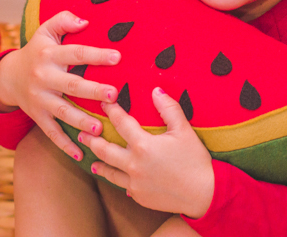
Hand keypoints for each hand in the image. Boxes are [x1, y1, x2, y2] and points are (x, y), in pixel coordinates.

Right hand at [0, 11, 120, 159]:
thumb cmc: (38, 50)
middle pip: (71, 86)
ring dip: (80, 121)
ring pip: (62, 113)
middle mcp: (44, 78)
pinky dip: (65, 145)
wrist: (8, 76)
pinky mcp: (38, 117)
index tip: (117, 56)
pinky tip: (81, 155)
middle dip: (92, 91)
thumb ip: (64, 21)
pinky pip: (52, 133)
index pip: (76, 54)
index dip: (96, 54)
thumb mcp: (45, 31)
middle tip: (113, 95)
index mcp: (49, 56)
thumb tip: (85, 20)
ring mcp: (40, 100)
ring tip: (99, 128)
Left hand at [79, 87, 214, 218]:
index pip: (121, 123)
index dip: (112, 111)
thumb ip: (169, 108)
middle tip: (83, 133)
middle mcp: (133, 164)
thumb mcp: (184, 130)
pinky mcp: (138, 196)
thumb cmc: (195, 159)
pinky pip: (123, 186)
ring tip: (92, 160)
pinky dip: (118, 179)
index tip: (105, 103)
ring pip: (109, 172)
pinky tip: (116, 176)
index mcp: (143, 145)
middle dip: (92, 140)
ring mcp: (134, 183)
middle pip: (105, 150)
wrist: (203, 193)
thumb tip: (156, 90)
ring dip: (99, 163)